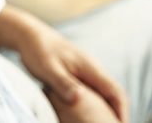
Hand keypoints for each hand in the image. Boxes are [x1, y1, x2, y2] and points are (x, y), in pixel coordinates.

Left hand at [0, 6, 127, 120]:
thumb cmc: (37, 50)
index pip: (114, 90)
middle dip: (117, 111)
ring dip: (106, 108)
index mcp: (90, 67)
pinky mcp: (77, 75)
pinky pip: (92, 92)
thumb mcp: (48, 68)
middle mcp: (92, 69)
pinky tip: (87, 115)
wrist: (29, 36)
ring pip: (103, 93)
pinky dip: (95, 104)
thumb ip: (63, 83)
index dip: (121, 109)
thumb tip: (79, 98)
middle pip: (112, 93)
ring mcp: (85, 71)